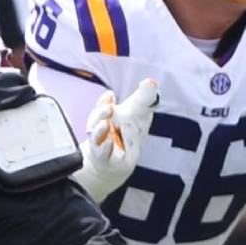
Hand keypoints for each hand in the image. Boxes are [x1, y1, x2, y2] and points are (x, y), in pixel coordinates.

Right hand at [72, 79, 158, 201]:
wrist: (120, 161)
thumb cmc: (127, 133)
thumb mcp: (137, 114)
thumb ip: (143, 98)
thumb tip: (150, 82)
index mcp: (104, 116)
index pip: (101, 107)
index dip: (104, 100)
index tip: (111, 95)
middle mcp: (99, 129)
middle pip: (95, 120)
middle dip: (101, 112)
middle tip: (110, 107)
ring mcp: (100, 145)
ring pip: (95, 137)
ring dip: (100, 130)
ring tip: (106, 124)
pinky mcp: (105, 159)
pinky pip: (102, 153)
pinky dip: (105, 147)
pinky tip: (111, 141)